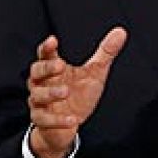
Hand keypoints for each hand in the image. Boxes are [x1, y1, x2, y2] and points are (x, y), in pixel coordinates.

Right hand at [26, 27, 126, 157]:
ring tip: (66, 91)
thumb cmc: (79, 93)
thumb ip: (105, 53)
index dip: (47, 47)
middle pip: (36, 71)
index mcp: (54, 69)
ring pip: (37, 95)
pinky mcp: (41, 120)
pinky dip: (58, 119)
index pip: (46, 54)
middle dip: (46, 68)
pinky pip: (45, 119)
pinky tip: (73, 119)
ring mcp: (40, 102)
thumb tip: (121, 31)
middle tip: (60, 65)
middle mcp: (43, 83)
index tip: (53, 40)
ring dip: (50, 93)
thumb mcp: (95, 72)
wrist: (68, 125)